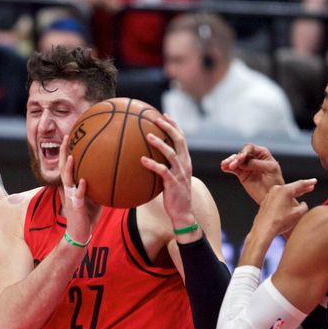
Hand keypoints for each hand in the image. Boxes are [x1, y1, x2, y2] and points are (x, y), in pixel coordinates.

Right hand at [59, 135, 100, 243]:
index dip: (68, 148)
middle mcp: (68, 187)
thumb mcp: (95, 195)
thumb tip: (115, 170)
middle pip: (63, 165)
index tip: (72, 133)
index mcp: (72, 183)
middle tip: (68, 136)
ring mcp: (70, 196)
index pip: (68, 162)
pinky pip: (77, 196)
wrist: (81, 232)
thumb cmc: (88, 213)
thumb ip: (99, 183)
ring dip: (68, 167)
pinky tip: (83, 181)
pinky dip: (80, 188)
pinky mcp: (75, 207)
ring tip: (71, 155)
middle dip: (64, 150)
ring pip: (66, 178)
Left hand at [141, 114, 196, 232]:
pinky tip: (142, 160)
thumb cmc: (174, 195)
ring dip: (160, 143)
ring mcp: (180, 173)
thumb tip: (148, 157)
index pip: (182, 139)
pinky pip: (162, 171)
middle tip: (156, 119)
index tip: (164, 115)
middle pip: (179, 141)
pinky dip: (152, 164)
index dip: (174, 126)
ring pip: (171, 154)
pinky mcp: (173, 183)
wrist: (182, 213)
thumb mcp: (172, 177)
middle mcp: (185, 164)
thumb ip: (165, 166)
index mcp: (185, 161)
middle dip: (169, 128)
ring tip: (148, 136)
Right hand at [221, 143, 283, 204]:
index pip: (251, 148)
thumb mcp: (271, 170)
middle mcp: (253, 158)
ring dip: (229, 162)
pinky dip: (227, 168)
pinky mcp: (241, 174)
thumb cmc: (275, 182)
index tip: (241, 158)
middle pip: (241, 154)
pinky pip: (233, 169)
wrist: (271, 196)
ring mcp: (246, 166)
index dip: (244, 151)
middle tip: (232, 165)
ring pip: (235, 160)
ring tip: (224, 166)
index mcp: (262, 154)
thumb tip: (245, 162)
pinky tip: (224, 168)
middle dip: (236, 158)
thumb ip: (258, 164)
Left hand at [239, 179, 316, 265]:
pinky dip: (285, 197)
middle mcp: (276, 190)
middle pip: (292, 186)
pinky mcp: (266, 201)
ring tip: (301, 193)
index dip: (309, 182)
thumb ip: (304, 207)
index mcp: (284, 190)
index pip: (300, 183)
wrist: (263, 229)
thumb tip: (303, 204)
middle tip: (310, 187)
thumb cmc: (278, 222)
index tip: (314, 181)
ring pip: (285, 191)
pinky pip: (278, 196)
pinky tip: (289, 201)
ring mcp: (270, 195)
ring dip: (294, 192)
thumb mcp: (297, 214)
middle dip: (302, 187)